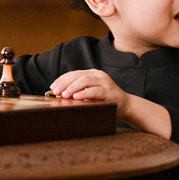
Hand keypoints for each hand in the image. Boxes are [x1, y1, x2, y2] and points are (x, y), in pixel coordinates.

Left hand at [50, 68, 171, 138]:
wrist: (126, 105)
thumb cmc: (105, 101)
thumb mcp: (90, 94)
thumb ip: (79, 91)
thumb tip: (60, 94)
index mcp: (93, 74)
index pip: (74, 74)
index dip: (62, 79)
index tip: (53, 87)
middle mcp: (98, 75)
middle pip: (77, 76)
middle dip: (64, 83)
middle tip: (56, 91)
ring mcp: (105, 82)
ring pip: (85, 80)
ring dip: (72, 87)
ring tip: (64, 95)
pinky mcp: (109, 91)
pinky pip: (95, 90)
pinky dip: (84, 93)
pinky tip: (76, 97)